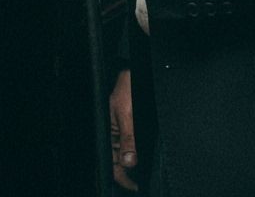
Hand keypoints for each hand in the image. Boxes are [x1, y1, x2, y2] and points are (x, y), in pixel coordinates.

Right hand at [110, 68, 137, 190]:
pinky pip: (134, 142)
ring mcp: (123, 129)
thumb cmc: (126, 86)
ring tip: (146, 169)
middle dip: (130, 172)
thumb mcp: (127, 113)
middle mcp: (115, 132)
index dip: (123, 177)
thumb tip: (129, 161)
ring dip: (136, 161)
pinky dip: (139, 150)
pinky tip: (146, 153)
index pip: (112, 163)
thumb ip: (128, 138)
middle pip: (120, 161)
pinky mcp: (132, 123)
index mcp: (109, 132)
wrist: (133, 69)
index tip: (135, 185)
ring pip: (128, 154)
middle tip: (143, 180)